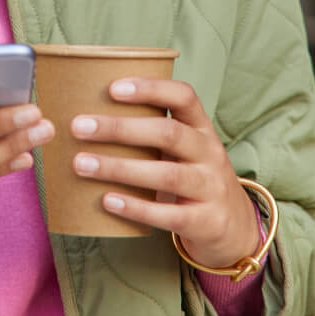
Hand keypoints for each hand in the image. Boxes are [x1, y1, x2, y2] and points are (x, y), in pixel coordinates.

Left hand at [69, 78, 258, 268]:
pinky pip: (169, 214)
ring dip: (119, 168)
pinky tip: (107, 201)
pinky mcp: (205, 221)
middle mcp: (210, 153)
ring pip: (166, 174)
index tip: (113, 88)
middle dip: (120, 128)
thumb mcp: (184, 149)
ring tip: (82, 164)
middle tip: (79, 127)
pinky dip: (136, 207)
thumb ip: (150, 133)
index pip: (184, 97)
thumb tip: (88, 118)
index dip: (151, 89)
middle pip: (168, 133)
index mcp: (201, 128)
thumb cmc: (192, 176)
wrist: (235, 227)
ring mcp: (211, 188)